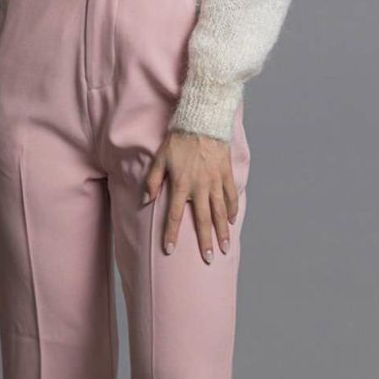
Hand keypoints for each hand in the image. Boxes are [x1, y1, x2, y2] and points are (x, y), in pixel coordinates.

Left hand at [142, 130, 239, 262]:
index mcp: (181, 184)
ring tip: (224, 247)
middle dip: (205, 241)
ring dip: (222, 231)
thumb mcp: (160, 158)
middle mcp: (200, 186)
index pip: (174, 215)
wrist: (202, 120)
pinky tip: (232, 221)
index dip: (171, 234)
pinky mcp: (226, 174)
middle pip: (203, 219)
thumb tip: (146, 200)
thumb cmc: (178, 139)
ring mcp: (215, 181)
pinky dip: (232, 209)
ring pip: (220, 212)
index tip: (169, 250)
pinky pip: (231, 195)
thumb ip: (152, 181)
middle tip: (208, 259)